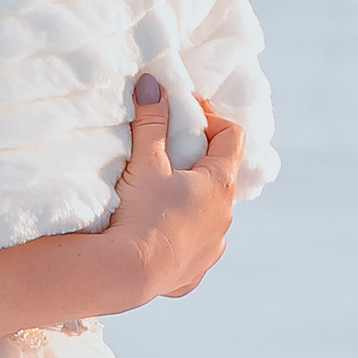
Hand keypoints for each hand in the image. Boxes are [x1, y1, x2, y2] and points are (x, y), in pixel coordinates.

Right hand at [107, 74, 240, 302]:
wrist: (126, 273)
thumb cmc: (141, 213)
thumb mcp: (145, 161)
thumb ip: (151, 121)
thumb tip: (152, 83)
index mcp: (219, 184)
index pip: (231, 137)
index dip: (210, 121)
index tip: (185, 117)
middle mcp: (224, 217)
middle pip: (219, 178)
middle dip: (196, 164)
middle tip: (166, 156)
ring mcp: (212, 248)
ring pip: (208, 217)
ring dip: (190, 205)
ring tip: (158, 201)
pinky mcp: (193, 273)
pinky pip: (192, 251)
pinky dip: (180, 241)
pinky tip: (157, 240)